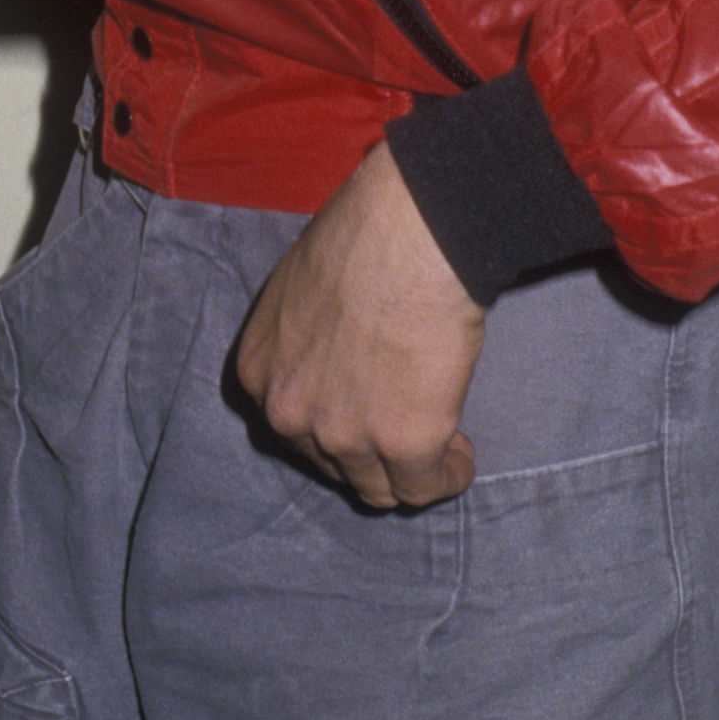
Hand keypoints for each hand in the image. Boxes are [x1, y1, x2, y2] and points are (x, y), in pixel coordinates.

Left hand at [235, 141, 485, 509]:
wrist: (410, 231)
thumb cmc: (363, 237)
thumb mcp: (300, 290)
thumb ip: (306, 341)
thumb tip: (339, 354)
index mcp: (258, 372)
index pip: (291, 428)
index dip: (333, 424)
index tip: (364, 412)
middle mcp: (288, 414)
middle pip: (330, 463)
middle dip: (368, 451)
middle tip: (404, 428)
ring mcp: (343, 435)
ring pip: (377, 487)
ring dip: (408, 473)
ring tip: (441, 447)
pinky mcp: (402, 443)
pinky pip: (425, 488)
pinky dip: (446, 477)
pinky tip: (459, 456)